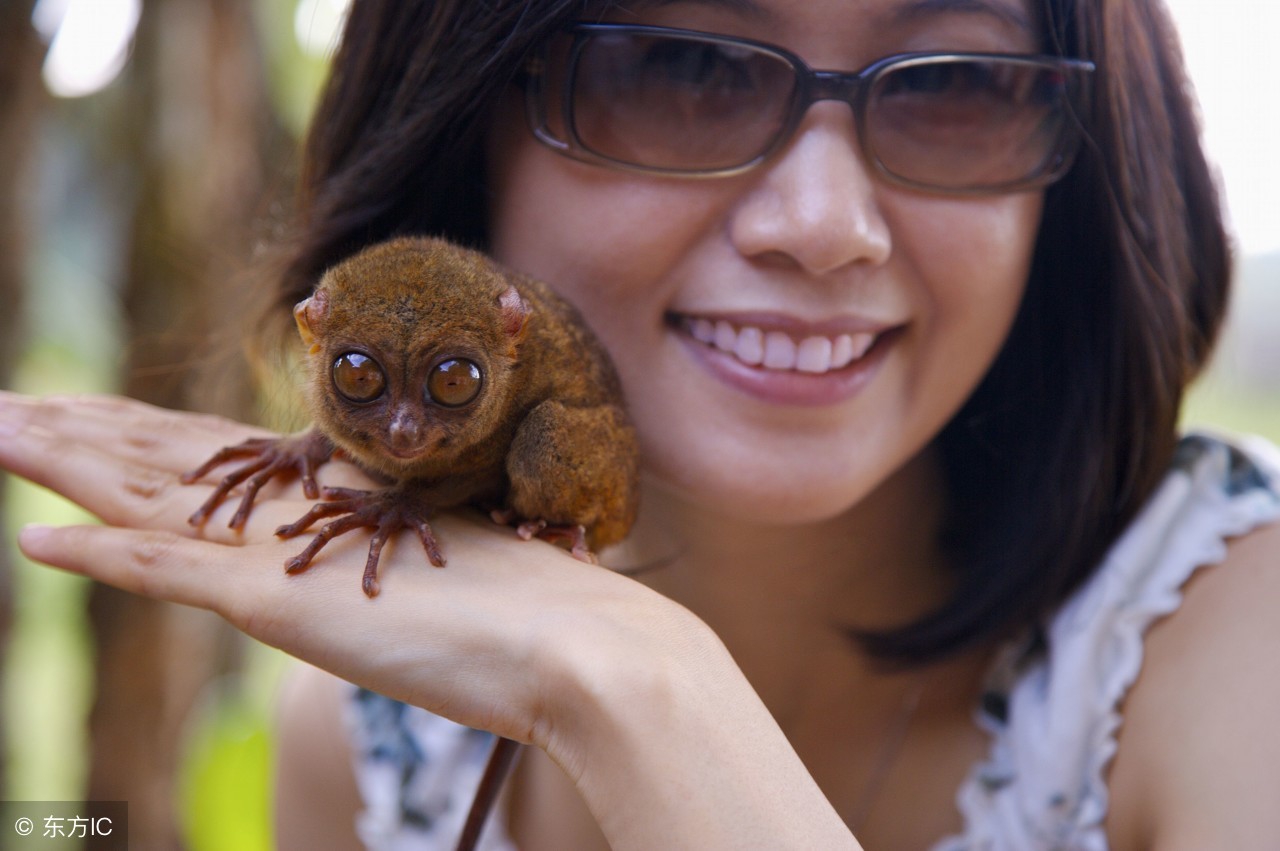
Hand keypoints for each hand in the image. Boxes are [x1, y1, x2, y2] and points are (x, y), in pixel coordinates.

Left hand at [0, 391, 680, 748]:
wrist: (573, 639)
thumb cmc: (531, 617)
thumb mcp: (451, 580)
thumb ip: (409, 563)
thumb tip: (422, 563)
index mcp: (336, 504)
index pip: (220, 459)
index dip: (149, 435)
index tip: (95, 415)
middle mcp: (300, 514)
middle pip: (168, 459)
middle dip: (83, 431)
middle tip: (10, 404)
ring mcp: (286, 555)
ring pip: (148, 495)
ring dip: (62, 464)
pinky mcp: (279, 600)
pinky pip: (168, 572)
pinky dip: (98, 556)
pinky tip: (31, 541)